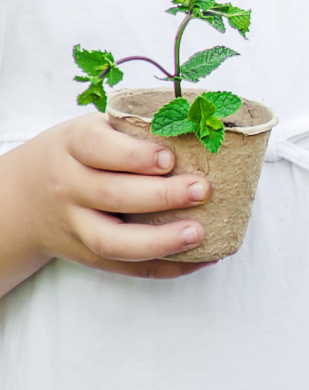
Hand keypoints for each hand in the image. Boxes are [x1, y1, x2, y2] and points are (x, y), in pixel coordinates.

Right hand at [12, 113, 213, 278]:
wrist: (25, 195)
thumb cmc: (79, 153)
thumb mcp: (94, 128)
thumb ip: (135, 128)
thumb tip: (203, 121)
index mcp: (74, 145)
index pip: (97, 148)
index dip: (134, 155)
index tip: (169, 158)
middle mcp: (69, 186)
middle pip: (112, 195)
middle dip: (161, 195)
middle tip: (203, 190)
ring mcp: (75, 225)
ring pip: (112, 241)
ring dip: (159, 240)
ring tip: (198, 232)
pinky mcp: (86, 255)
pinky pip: (124, 268)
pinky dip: (164, 267)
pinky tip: (198, 259)